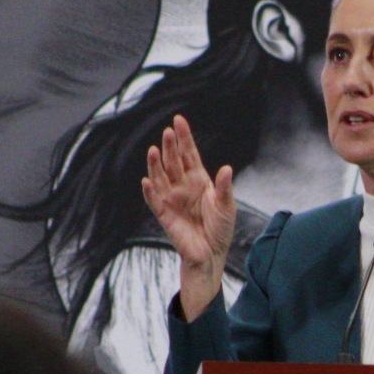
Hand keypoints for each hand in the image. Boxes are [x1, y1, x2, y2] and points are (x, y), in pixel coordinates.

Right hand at [142, 115, 234, 320]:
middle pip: (173, 162)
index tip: (178, 120)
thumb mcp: (226, 206)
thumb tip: (226, 168)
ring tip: (154, 150)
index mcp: (199, 180)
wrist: (211, 253)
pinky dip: (149, 191)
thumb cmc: (220, 229)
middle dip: (170, 147)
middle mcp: (183, 186)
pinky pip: (154, 201)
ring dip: (156, 164)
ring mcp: (172, 199)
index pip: (189, 154)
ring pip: (161, 177)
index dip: (184, 138)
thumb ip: (224, 188)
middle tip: (167, 131)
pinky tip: (146, 181)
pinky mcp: (164, 214)